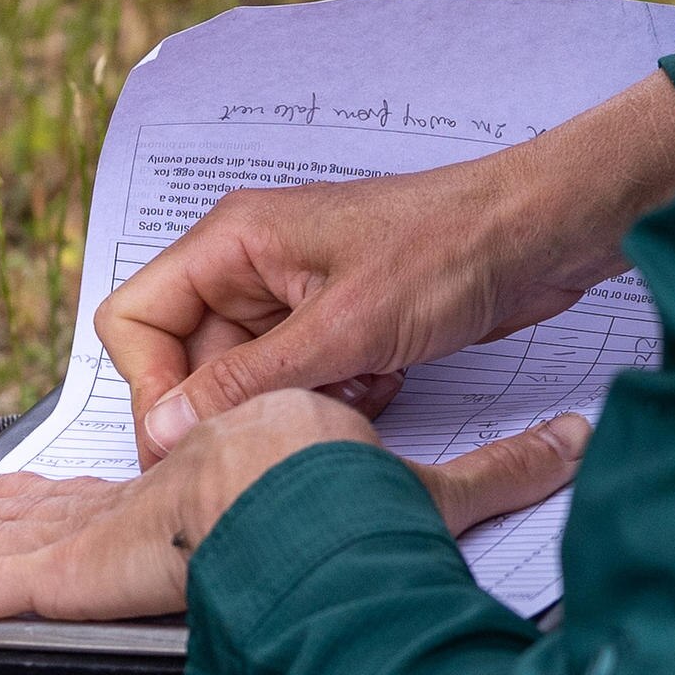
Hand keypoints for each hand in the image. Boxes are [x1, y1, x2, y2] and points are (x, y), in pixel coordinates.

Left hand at [0, 394, 590, 625]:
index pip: (114, 504)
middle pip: (33, 520)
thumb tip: (574, 447)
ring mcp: (104, 537)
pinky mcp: (77, 570)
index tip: (13, 507)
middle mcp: (143, 510)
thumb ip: (497, 472)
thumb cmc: (368, 489)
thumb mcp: (434, 493)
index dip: (56, 505)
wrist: (326, 477)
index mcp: (206, 497)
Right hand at [101, 73, 674, 457]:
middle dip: (241, 402)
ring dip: (297, 402)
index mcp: (231, 243)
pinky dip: (337, 395)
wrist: (541, 234)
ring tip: (357, 390)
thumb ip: (248, 382)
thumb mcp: (343, 328)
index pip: (133, 320)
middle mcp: (250, 266)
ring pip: (252, 379)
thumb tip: (165, 429)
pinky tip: (385, 381)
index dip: (151, 388)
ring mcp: (294, 296)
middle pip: (191, 360)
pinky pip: (302, 380)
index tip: (191, 440)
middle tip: (294, 424)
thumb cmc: (451, 250)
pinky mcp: (338, 323)